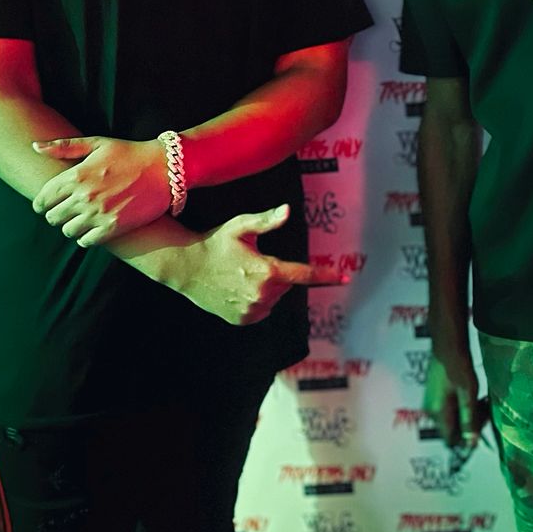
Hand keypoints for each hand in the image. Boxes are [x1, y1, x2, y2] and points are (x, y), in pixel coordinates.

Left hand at [31, 135, 171, 246]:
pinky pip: (86, 241)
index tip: (45, 205)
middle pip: (53, 217)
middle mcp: (84, 195)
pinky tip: (91, 229)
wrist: (164, 168)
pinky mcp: (113, 227)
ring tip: (79, 221)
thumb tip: (35, 146)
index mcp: (76, 174)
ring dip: (71, 227)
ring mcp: (98, 213)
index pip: (43, 198)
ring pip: (68, 231)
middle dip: (55, 215)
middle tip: (64, 213)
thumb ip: (64, 146)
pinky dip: (85, 238)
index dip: (40, 204)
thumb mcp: (97, 143)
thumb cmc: (129, 153)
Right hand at [173, 203, 345, 325]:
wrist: (186, 267)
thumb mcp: (240, 226)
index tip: (346, 278)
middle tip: (252, 261)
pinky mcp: (243, 320)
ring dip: (266, 288)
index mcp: (267, 271)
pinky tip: (237, 288)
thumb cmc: (215, 242)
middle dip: (277, 273)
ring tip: (240, 275)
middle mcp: (263, 295)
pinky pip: (261, 310)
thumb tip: (287, 211)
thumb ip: (266, 221)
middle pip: (286, 285)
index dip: (326, 275)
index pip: (305, 275)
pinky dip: (256, 301)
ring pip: (274, 298)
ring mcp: (252, 311)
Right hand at [423, 351, 486, 451]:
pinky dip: (463, 406)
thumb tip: (471, 443)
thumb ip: (469, 419)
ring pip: (453, 419)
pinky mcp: (435, 395)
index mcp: (438, 413)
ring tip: (482, 400)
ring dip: (469, 414)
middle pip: (453, 430)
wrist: (447, 344)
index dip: (467, 439)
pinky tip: (473, 395)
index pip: (450, 440)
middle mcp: (432, 411)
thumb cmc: (458, 366)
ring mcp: (432, 403)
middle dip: (471, 424)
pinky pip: (450, 409)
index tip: (482, 427)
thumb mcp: (468, 394)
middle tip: (485, 409)